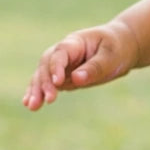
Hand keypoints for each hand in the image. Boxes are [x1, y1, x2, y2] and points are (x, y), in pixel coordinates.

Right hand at [22, 20, 139, 109]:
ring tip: (32, 106)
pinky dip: (38, 92)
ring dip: (36, 90)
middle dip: (45, 82)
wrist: (121, 47)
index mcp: (74, 43)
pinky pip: (46, 84)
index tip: (58, 82)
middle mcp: (63, 53)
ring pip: (42, 75)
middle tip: (48, 100)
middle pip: (46, 65)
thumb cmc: (117, 49)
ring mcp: (61, 65)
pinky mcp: (63, 77)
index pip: (60, 54)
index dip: (57, 67)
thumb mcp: (111, 56)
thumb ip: (95, 67)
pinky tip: (29, 104)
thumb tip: (76, 79)